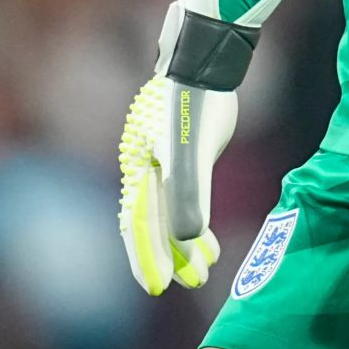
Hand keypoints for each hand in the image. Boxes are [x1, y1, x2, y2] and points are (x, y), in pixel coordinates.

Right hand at [118, 0, 287, 294]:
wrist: (205, 60)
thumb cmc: (194, 101)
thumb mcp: (191, 152)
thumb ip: (189, 195)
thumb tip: (188, 240)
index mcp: (139, 168)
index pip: (138, 223)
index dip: (147, 256)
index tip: (159, 288)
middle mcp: (145, 166)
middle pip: (151, 222)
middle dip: (166, 256)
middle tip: (183, 285)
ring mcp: (163, 159)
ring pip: (169, 210)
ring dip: (184, 242)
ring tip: (205, 270)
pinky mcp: (184, 151)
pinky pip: (184, 195)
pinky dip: (196, 219)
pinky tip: (209, 238)